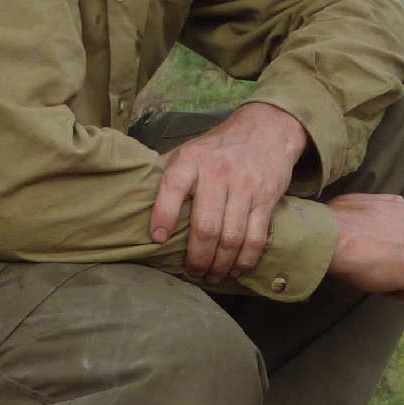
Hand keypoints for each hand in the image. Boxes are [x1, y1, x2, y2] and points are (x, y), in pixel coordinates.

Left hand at [150, 103, 310, 283]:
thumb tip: (135, 197)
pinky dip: (244, 260)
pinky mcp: (266, 199)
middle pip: (206, 226)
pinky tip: (235, 269)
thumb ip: (167, 172)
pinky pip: (256, 238)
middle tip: (192, 272)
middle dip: (197, 258)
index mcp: (192, 160)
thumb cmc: (220, 146)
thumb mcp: (189, 149)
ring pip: (231, 238)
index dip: (163, 215)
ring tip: (211, 276)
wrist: (268, 128)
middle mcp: (218, 173)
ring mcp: (245, 187)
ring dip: (220, 265)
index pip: (172, 187)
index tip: (158, 239)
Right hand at [325, 193, 403, 298]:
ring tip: (373, 277)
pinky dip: (393, 293)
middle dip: (394, 259)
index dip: (386, 243)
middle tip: (372, 265)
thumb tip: (357, 224)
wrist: (336, 237)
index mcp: (400, 207)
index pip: (401, 229)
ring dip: (394, 276)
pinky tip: (377, 287)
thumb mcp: (354, 205)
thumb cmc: (336, 223)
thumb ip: (368, 215)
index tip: (372, 251)